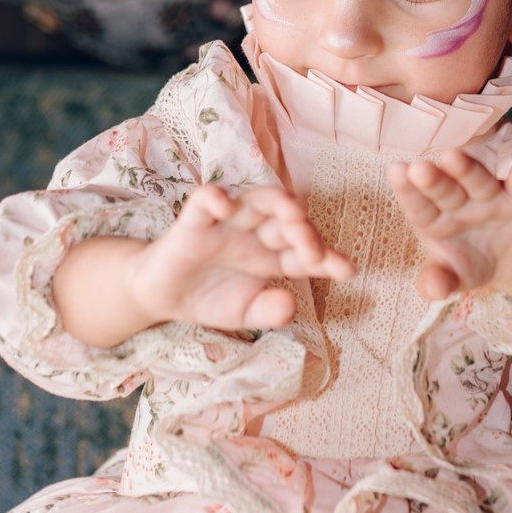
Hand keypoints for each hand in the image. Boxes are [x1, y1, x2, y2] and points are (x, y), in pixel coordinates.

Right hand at [125, 183, 351, 334]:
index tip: (348, 271)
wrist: (163, 297)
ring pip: (257, 201)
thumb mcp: (244, 314)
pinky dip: (214, 198)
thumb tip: (290, 305)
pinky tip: (224, 204)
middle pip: (288, 222)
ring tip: (293, 213)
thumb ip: (268, 312)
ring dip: (277, 203)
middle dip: (306, 232)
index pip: (307, 253)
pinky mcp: (194, 222)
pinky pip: (204, 201)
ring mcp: (227, 224)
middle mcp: (256, 233)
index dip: (329, 259)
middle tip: (314, 251)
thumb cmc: (210, 298)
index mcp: (274, 256)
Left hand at [389, 151, 511, 327]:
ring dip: (467, 170)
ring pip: (478, 182)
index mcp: (435, 219)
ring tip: (453, 157)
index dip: (408, 191)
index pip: (419, 207)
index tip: (396, 172)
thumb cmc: (472, 264)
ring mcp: (490, 197)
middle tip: (419, 168)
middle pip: (445, 190)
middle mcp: (460, 201)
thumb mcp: (454, 278)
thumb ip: (438, 281)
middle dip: (434, 180)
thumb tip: (433, 290)